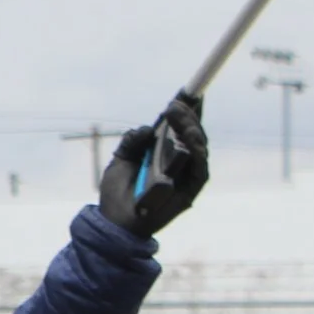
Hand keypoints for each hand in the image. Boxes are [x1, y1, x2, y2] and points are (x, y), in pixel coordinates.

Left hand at [99, 94, 208, 235]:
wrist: (114, 222)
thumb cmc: (117, 194)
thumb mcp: (121, 160)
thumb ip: (132, 142)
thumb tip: (145, 129)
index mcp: (165, 154)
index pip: (181, 128)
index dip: (187, 110)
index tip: (185, 91)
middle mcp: (180, 163)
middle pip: (193, 133)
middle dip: (188, 115)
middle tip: (175, 104)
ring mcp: (187, 176)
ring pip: (200, 147)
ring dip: (191, 128)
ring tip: (179, 114)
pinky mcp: (190, 191)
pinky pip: (200, 168)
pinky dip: (196, 151)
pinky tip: (187, 137)